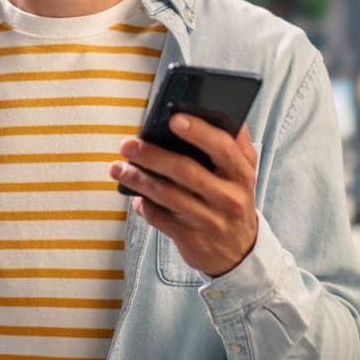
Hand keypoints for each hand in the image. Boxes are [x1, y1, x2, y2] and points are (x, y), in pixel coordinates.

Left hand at [108, 114, 258, 276]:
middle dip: (153, 155)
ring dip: (138, 179)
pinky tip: (132, 194)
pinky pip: (160, 217)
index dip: (199, 131)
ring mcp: (211, 219)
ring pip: (168, 194)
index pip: (222, 147)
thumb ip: (230, 143)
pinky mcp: (192, 238)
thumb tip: (204, 109)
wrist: (238, 251)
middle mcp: (229, 196)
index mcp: (241, 172)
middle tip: (128, 144)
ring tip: (118, 168)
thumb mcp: (241, 173)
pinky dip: (143, 204)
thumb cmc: (231, 199)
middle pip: (187, 171)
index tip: (173, 118)